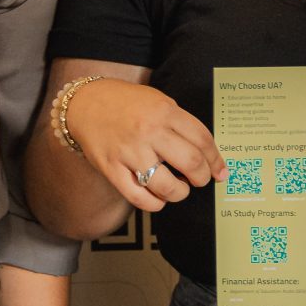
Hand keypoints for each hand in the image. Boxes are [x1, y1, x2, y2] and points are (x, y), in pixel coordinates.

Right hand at [64, 78, 226, 210]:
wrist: (85, 104)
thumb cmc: (126, 104)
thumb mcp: (158, 102)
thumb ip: (180, 124)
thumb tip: (206, 154)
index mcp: (164, 111)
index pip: (202, 140)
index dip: (216, 160)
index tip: (220, 172)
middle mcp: (149, 131)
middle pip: (191, 163)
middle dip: (202, 178)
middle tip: (200, 180)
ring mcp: (129, 152)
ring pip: (167, 186)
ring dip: (180, 193)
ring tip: (179, 188)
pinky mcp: (112, 169)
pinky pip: (140, 197)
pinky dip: (155, 204)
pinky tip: (158, 198)